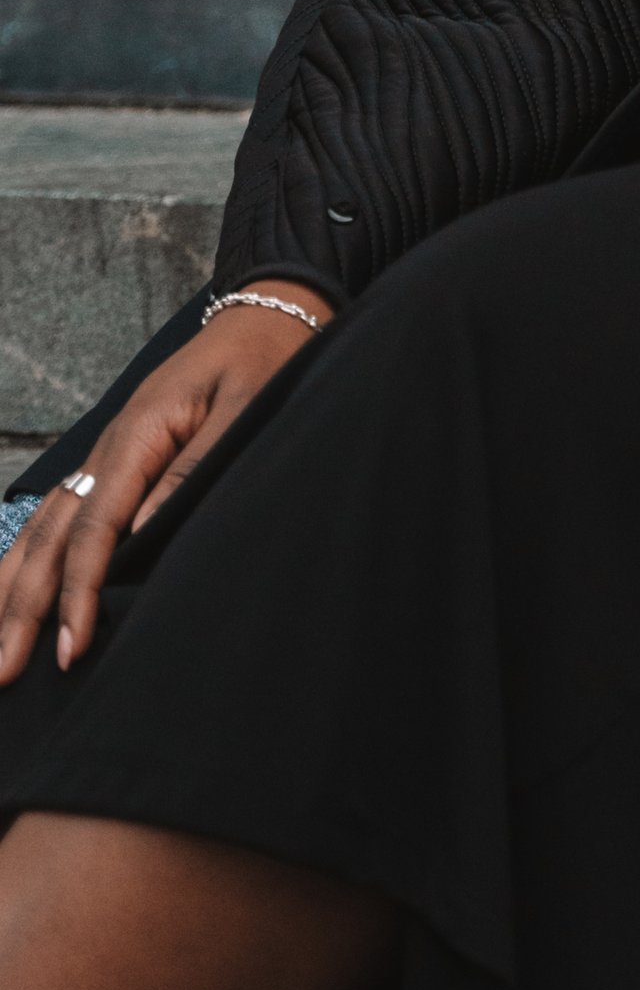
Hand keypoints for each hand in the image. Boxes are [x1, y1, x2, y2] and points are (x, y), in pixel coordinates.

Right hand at [0, 294, 330, 682]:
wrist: (263, 316)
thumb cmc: (263, 362)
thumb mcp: (244, 409)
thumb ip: (194, 470)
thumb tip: (144, 533)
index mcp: (137, 436)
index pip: (94, 530)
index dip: (78, 594)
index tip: (69, 650)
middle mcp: (108, 449)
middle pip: (52, 538)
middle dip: (23, 609)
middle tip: (4, 674)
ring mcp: (105, 455)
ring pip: (42, 528)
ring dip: (12, 590)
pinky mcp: (114, 462)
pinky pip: (57, 514)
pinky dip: (26, 556)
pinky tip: (9, 590)